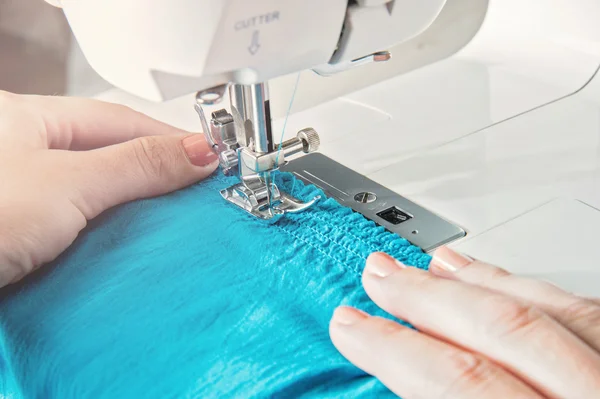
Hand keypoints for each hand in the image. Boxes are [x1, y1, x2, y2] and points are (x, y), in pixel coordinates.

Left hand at [0, 91, 217, 286]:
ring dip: (130, 210)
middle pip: (107, 155)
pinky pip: (78, 229)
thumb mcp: (69, 183)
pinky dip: (105, 237)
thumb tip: (198, 151)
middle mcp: (22, 152)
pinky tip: (128, 247)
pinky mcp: (22, 236)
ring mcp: (23, 196)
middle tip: (197, 190)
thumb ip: (137, 164)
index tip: (208, 155)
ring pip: (94, 195)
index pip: (118, 119)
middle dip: (154, 174)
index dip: (168, 136)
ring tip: (172, 222)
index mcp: (25, 118)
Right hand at [330, 247, 599, 397]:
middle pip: (502, 328)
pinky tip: (505, 279)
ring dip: (478, 282)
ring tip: (433, 266)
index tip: (352, 327)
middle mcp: (595, 398)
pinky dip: (536, 289)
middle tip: (380, 275)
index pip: (457, 382)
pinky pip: (587, 311)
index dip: (392, 350)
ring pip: (547, 309)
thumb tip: (394, 377)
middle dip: (426, 298)